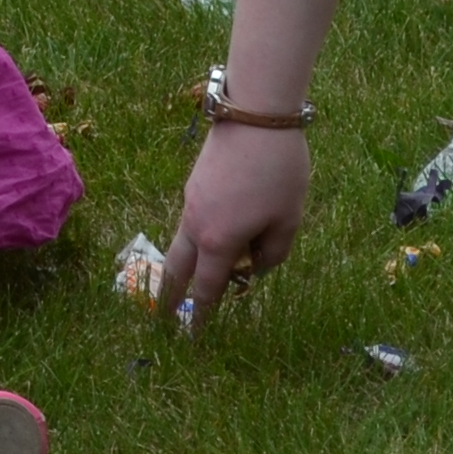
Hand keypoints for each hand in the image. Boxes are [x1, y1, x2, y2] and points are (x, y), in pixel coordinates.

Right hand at [158, 122, 307, 328]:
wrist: (255, 115)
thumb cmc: (279, 172)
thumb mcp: (288, 220)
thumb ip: (272, 253)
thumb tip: (255, 266)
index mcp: (219, 241)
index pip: (208, 289)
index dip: (203, 315)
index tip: (194, 338)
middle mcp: (195, 225)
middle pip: (177, 269)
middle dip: (170, 296)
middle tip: (164, 318)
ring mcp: (190, 202)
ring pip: (183, 242)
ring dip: (188, 264)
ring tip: (198, 278)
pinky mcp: (194, 185)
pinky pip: (192, 221)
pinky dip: (201, 237)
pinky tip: (224, 232)